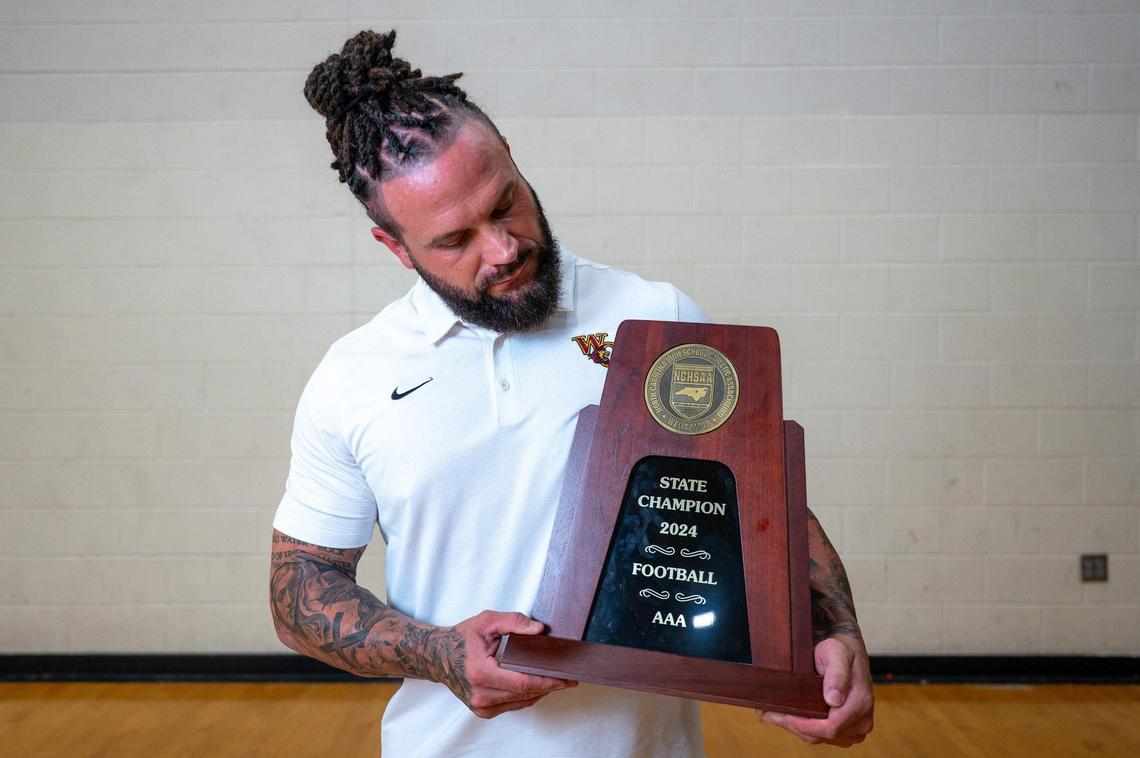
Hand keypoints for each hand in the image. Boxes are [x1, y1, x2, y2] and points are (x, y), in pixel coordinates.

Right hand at [437, 610, 576, 718]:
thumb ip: (514, 622)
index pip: (523, 683)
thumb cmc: (462, 638)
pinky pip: (512, 705)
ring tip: (555, 679)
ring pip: (521, 702)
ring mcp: (480, 707)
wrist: (438, 656)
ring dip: (540, 692)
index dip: (548, 682)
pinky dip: (526, 696)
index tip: (566, 678)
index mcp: (481, 673)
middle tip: (569, 677)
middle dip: (549, 686)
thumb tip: (539, 630)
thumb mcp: (487, 621)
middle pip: (525, 695)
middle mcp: (480, 695)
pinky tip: (536, 685)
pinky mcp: (483, 711)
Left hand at [756, 635, 873, 746]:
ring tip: (772, 713)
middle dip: (794, 725)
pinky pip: (822, 737)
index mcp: (860, 703)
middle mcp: (861, 721)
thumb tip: (833, 699)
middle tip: (768, 712)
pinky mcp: (847, 731)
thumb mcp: (837, 653)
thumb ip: (837, 674)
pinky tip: (787, 716)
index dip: (804, 725)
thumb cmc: (841, 652)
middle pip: (822, 736)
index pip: (830, 728)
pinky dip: (803, 728)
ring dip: (795, 727)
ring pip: (820, 738)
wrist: (849, 656)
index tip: (783, 715)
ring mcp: (855, 729)